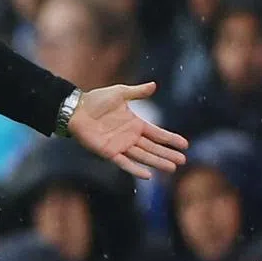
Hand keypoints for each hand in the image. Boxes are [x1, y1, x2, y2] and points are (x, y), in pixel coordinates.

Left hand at [66, 82, 187, 179]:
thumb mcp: (119, 93)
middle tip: (183, 160)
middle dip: (168, 154)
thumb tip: (154, 85)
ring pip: (143, 156)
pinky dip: (135, 169)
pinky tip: (148, 175)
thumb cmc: (96, 100)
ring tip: (172, 168)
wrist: (76, 109)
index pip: (157, 133)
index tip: (185, 144)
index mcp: (134, 123)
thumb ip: (137, 92)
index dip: (170, 139)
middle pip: (153, 147)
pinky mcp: (109, 152)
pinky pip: (124, 163)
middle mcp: (130, 136)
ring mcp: (120, 145)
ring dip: (157, 162)